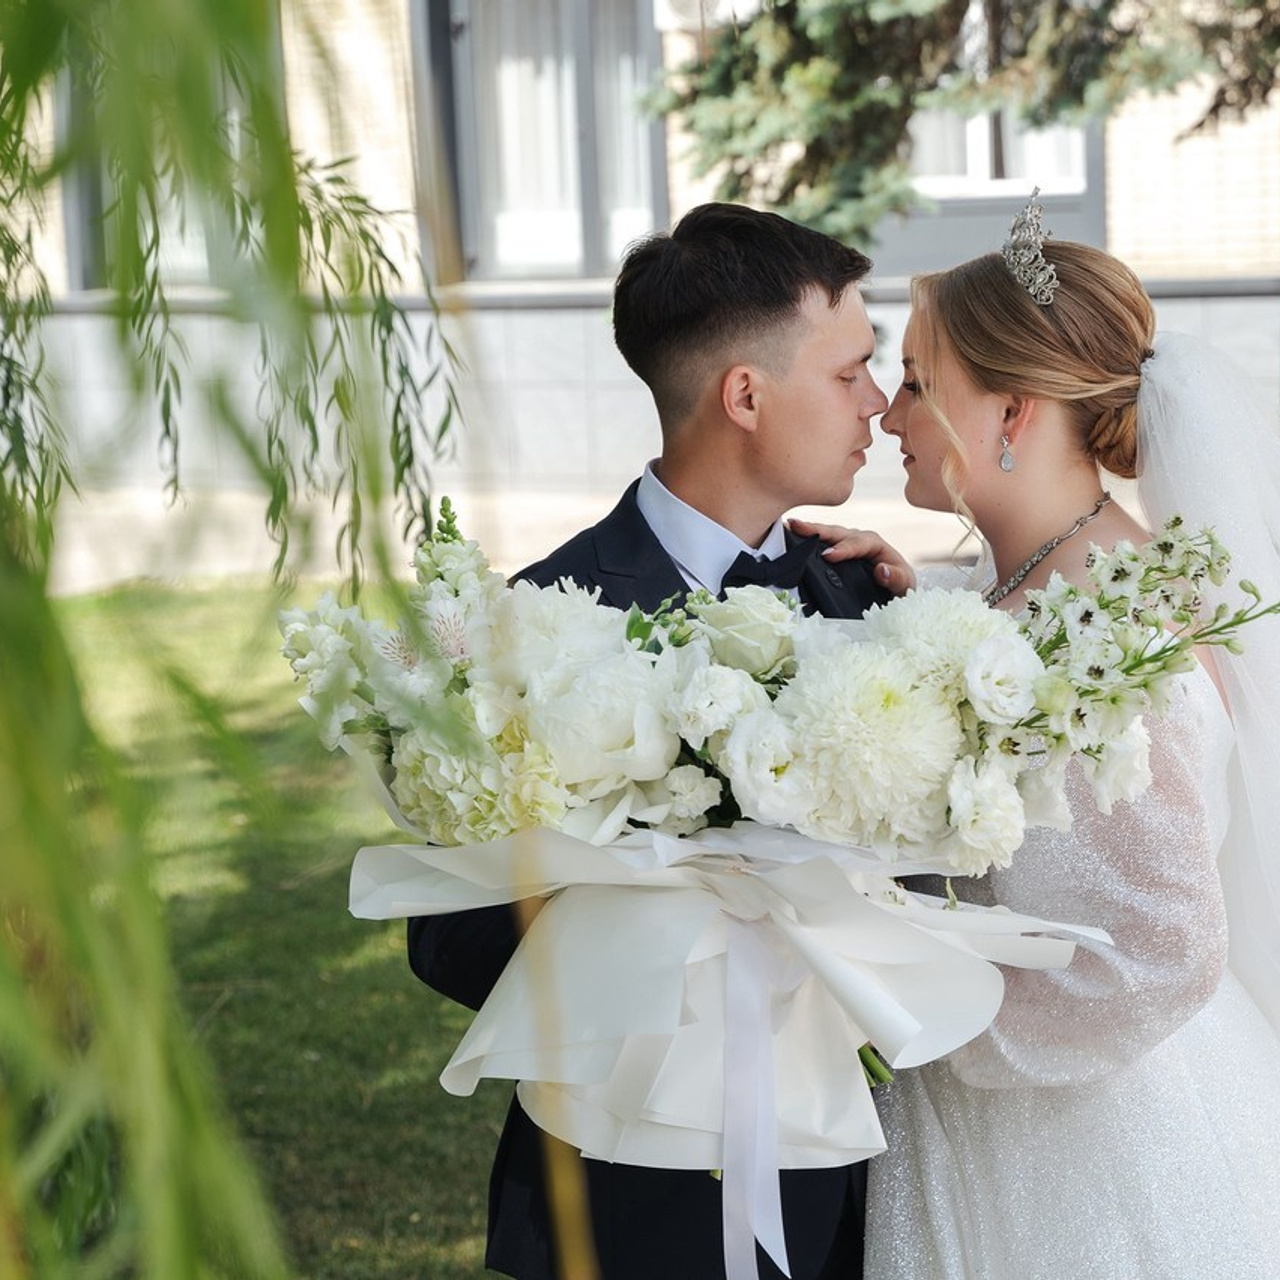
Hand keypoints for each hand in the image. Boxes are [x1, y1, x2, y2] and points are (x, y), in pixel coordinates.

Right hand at [789, 519, 916, 596]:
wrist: (895, 588)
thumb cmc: (900, 585)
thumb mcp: (905, 585)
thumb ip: (897, 578)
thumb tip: (882, 569)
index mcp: (875, 544)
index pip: (857, 544)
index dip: (843, 549)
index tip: (828, 556)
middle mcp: (858, 539)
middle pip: (837, 532)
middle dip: (817, 529)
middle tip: (796, 526)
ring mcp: (845, 543)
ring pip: (826, 534)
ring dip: (808, 530)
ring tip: (789, 525)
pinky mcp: (836, 550)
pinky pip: (821, 543)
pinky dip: (806, 539)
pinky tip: (790, 535)